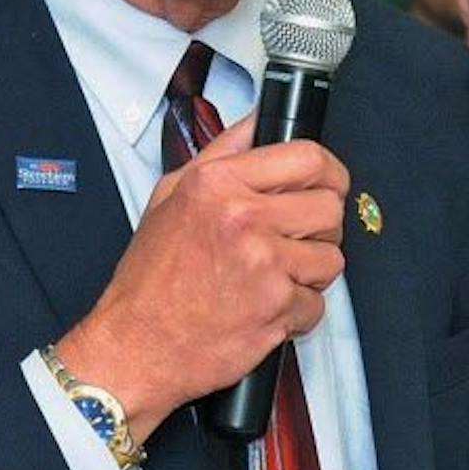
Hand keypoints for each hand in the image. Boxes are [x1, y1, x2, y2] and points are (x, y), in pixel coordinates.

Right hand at [59, 114, 348, 438]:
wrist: (136, 345)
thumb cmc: (150, 279)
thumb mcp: (171, 196)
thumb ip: (220, 153)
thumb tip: (257, 124)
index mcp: (219, 184)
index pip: (308, 157)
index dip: (329, 172)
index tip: (328, 184)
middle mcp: (244, 218)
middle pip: (330, 207)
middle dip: (321, 226)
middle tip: (296, 239)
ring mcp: (264, 264)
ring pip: (332, 257)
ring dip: (312, 271)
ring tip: (273, 277)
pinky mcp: (278, 306)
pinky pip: (318, 303)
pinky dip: (298, 311)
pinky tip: (266, 308)